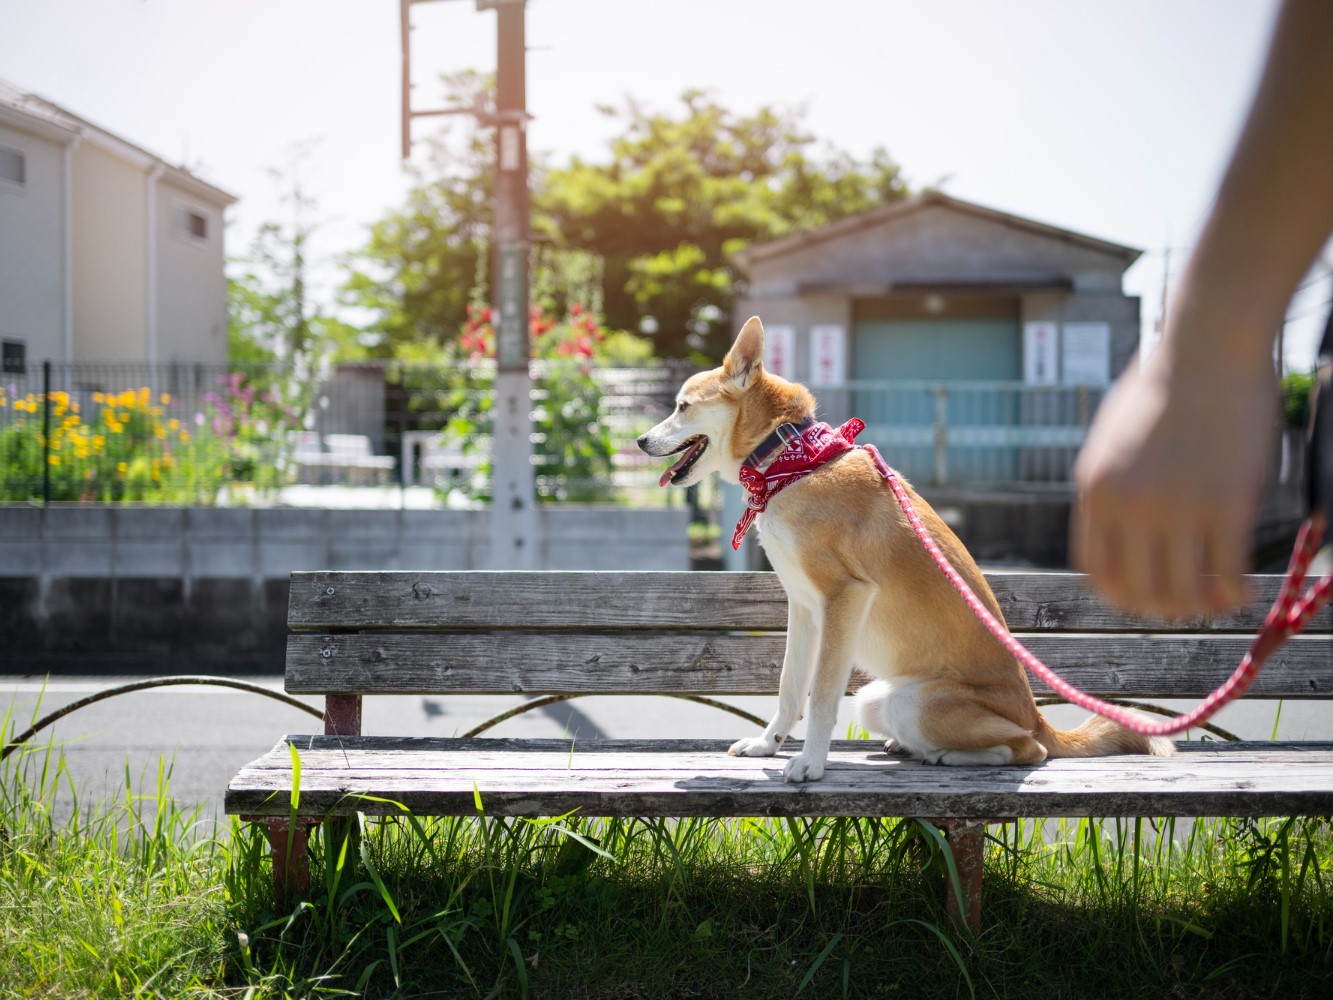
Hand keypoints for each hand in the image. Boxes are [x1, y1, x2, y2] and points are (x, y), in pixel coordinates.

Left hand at [1072, 346, 1279, 618]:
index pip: (1097, 572)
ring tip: (1215, 601)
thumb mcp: (1113, 442)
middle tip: (1186, 603)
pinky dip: (1234, 594)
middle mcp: (1128, 505)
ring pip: (1182, 592)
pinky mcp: (1227, 502)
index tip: (1142, 598)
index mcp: (1095, 491)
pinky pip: (1228, 573)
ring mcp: (1177, 506)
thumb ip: (1111, 489)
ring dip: (1199, 607)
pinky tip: (1241, 592)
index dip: (1121, 596)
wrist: (1206, 346)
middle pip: (1138, 592)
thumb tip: (1120, 535)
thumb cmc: (1163, 388)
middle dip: (1162, 607)